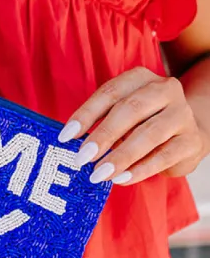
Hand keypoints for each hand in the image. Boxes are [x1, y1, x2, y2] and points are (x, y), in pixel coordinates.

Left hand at [58, 67, 209, 184]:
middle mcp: (165, 90)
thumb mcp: (122, 116)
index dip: (86, 114)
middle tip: (81, 158)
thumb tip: (71, 142)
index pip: (110, 93)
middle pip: (130, 110)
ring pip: (149, 134)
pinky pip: (164, 156)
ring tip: (98, 174)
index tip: (65, 137)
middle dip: (103, 136)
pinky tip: (121, 179)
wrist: (188, 134)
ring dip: (120, 157)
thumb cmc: (143, 123)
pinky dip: (140, 170)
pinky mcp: (191, 141)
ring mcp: (181, 114)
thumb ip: (101, 122)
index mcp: (141, 78)